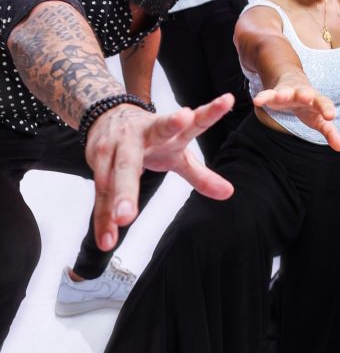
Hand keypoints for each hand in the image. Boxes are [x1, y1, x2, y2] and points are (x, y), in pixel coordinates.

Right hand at [85, 94, 235, 251]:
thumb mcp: (178, 153)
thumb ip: (201, 174)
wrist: (109, 113)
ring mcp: (114, 147)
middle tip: (129, 213)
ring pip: (111, 178)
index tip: (186, 115)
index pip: (178, 125)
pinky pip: (101, 192)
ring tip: (120, 222)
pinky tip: (106, 238)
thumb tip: (229, 193)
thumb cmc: (151, 136)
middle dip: (129, 188)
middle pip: (130, 163)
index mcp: (164, 132)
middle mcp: (136, 136)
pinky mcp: (97, 158)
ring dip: (114, 202)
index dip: (183, 120)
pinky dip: (103, 217)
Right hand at [253, 75, 339, 151]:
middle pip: (305, 93)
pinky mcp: (274, 93)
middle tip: (307, 96)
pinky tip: (257, 101)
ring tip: (280, 96)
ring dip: (284, 93)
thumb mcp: (319, 119)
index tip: (330, 116)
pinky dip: (263, 96)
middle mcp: (303, 94)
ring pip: (286, 91)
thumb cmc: (310, 106)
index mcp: (317, 101)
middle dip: (305, 94)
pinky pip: (268, 94)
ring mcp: (288, 92)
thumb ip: (330, 132)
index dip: (327, 109)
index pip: (324, 103)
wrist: (293, 82)